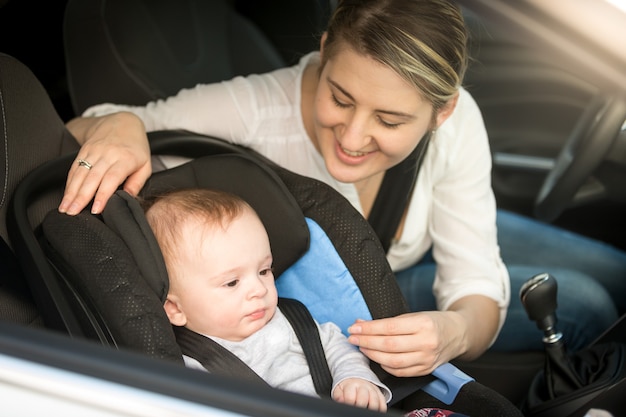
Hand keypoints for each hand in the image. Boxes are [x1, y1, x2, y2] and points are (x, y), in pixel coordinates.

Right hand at [59, 112, 151, 214]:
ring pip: (80, 173)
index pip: (111, 179)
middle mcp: (108, 154)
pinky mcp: (84, 150)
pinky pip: (74, 168)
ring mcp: (94, 151)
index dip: (102, 195)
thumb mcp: (146, 165)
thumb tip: (127, 198)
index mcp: (125, 159)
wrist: (123, 122)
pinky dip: (69, 183)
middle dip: (80, 197)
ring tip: (65, 208)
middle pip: (92, 178)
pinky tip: (65, 195)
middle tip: (73, 213)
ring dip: (70, 192)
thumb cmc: (136, 148)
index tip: (95, 209)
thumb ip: (137, 183)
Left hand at [332, 378, 386, 411]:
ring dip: (372, 408)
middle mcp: (363, 386)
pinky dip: (381, 408)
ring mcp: (372, 390)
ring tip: (368, 413)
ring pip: (375, 401)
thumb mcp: (339, 389)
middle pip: (364, 398)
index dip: (350, 404)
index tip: (349, 407)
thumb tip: (340, 400)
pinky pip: (383, 402)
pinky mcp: (379, 393)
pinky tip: (376, 412)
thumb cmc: (347, 387)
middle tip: (358, 411)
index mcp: (351, 385)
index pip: (351, 397)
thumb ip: (338, 395)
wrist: (356, 378)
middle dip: (361, 407)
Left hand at [347, 311, 466, 376]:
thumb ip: (388, 321)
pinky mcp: (425, 370)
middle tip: (353, 337)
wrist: (457, 334)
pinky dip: (385, 366)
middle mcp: (426, 343)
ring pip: (393, 361)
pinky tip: (377, 358)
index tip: (355, 327)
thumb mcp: (413, 315)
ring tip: (362, 347)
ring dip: (373, 354)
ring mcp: (427, 359)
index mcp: (423, 324)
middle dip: (366, 341)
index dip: (369, 328)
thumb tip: (362, 324)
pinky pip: (400, 372)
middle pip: (389, 345)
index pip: (389, 327)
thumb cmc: (432, 322)